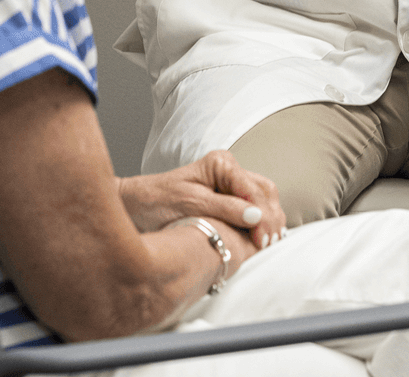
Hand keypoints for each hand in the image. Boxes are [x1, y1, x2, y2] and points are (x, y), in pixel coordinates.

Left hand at [118, 150, 286, 248]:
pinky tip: (260, 241)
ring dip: (270, 222)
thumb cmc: (157, 201)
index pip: (254, 190)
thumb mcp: (190, 204)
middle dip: (271, 219)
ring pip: (265, 200)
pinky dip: (262, 225)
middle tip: (268, 245)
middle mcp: (230, 170)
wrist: (138, 206)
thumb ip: (224, 208)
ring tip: (267, 245)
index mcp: (221, 163)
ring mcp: (232, 184)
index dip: (262, 216)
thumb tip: (256, 216)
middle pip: (265, 192)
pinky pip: (255, 210)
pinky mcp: (230, 200)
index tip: (262, 240)